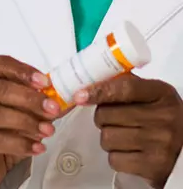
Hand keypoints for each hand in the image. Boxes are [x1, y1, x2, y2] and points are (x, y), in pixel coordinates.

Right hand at [0, 55, 60, 188]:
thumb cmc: (3, 133)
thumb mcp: (24, 114)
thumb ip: (42, 104)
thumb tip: (70, 98)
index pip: (0, 65)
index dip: (22, 70)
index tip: (45, 82)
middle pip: (0, 89)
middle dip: (30, 98)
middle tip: (52, 109)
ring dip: (27, 121)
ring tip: (48, 131)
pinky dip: (20, 144)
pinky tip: (37, 148)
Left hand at [75, 74, 182, 188]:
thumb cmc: (167, 118)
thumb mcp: (156, 95)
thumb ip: (129, 84)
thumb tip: (94, 80)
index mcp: (162, 94)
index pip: (124, 88)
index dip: (99, 91)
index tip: (80, 95)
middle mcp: (163, 118)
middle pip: (108, 115)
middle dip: (102, 117)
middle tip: (110, 118)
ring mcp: (159, 144)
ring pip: (107, 138)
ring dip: (108, 137)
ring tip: (122, 135)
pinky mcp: (153, 168)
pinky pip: (115, 160)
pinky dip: (116, 156)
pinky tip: (129, 151)